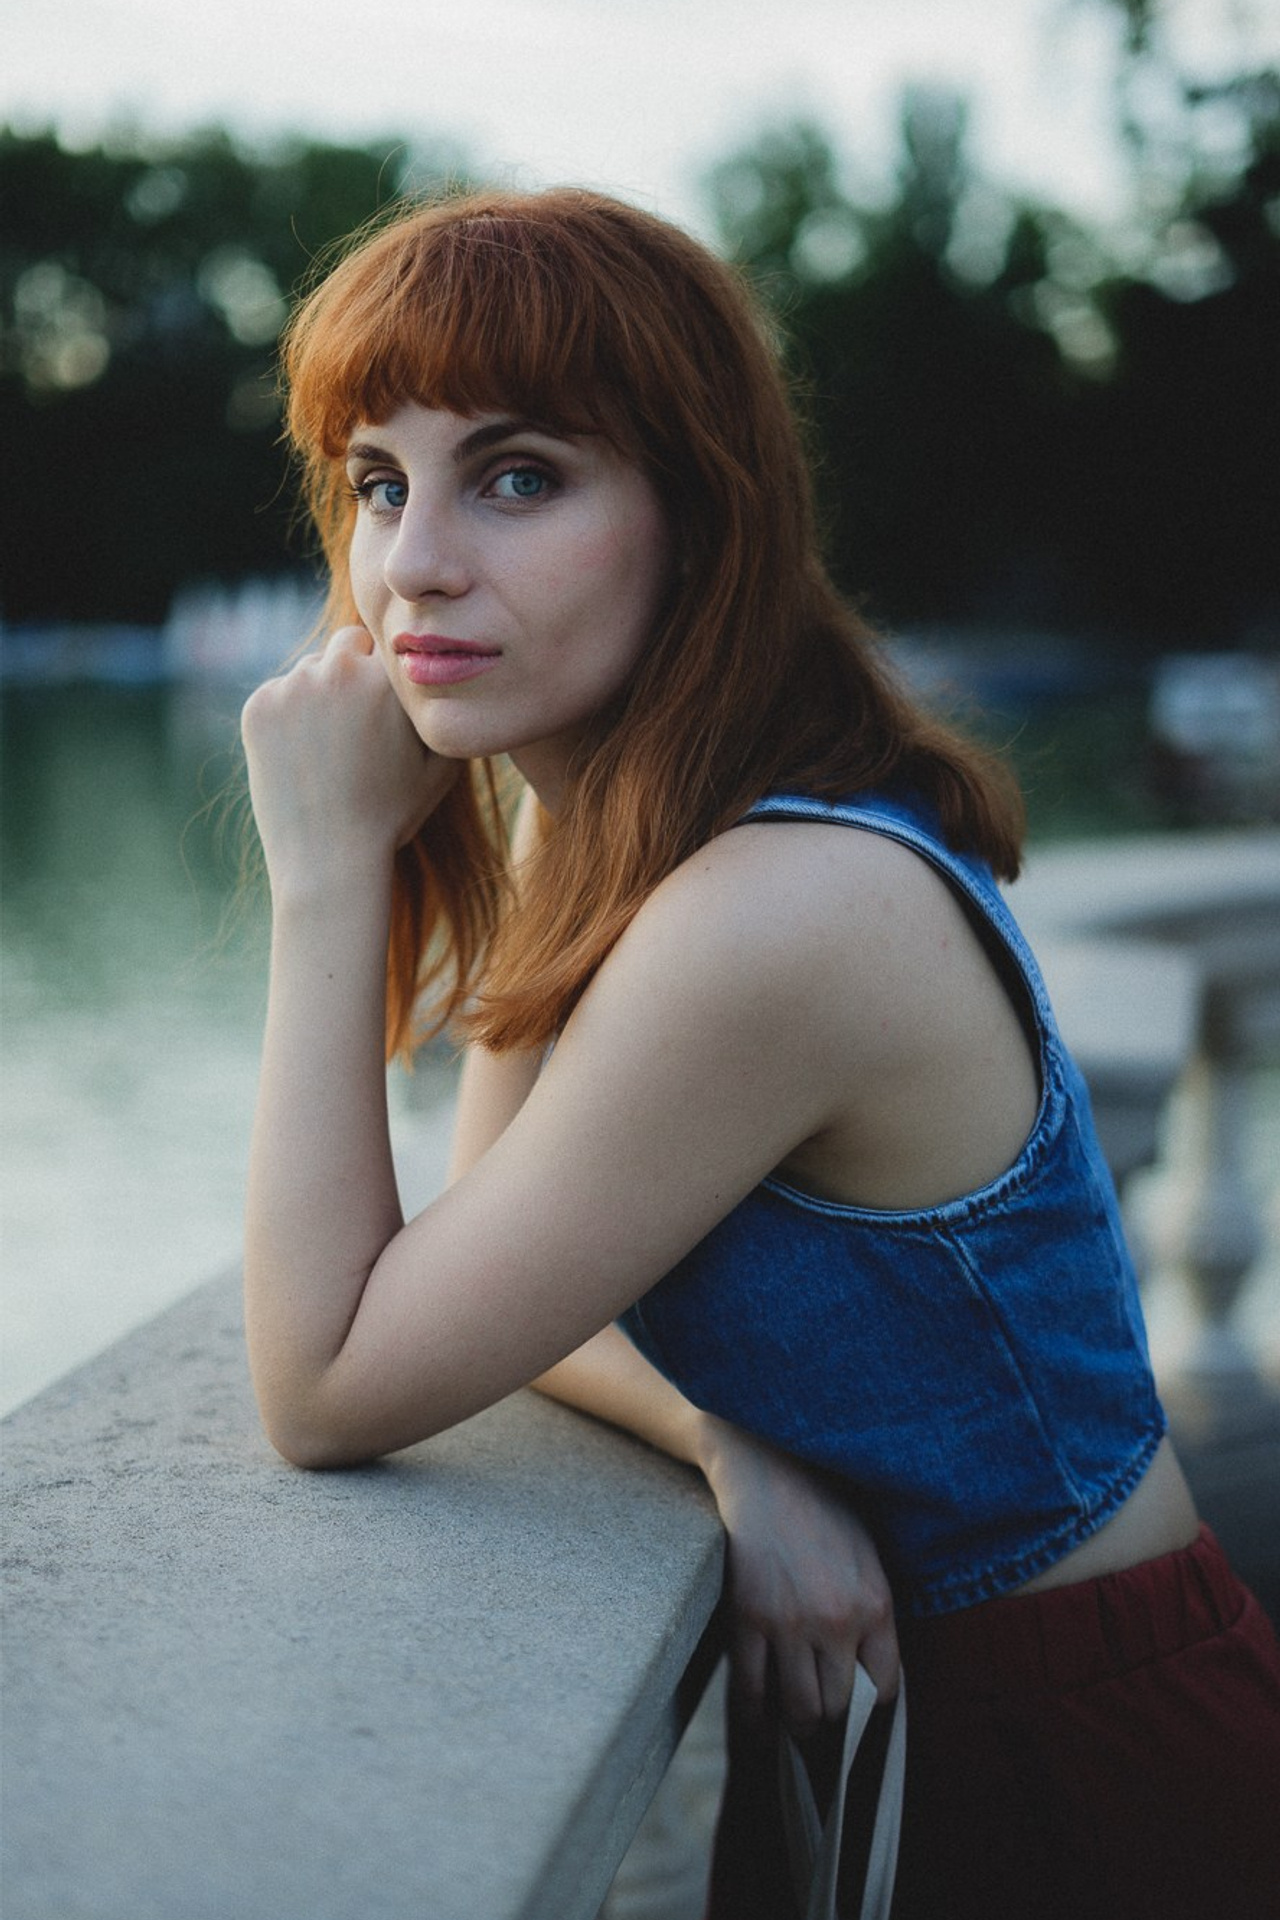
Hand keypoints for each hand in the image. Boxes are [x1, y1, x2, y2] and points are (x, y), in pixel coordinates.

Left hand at [242, 627, 456, 884]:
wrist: (329, 857)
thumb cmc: (393, 814)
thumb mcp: (441, 767)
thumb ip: (442, 714)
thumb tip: (448, 681)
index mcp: (387, 679)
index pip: (390, 647)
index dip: (390, 676)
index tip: (386, 705)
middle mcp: (338, 670)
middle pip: (348, 644)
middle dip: (354, 670)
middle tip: (356, 719)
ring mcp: (292, 686)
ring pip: (311, 669)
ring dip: (320, 692)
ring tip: (330, 747)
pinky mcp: (259, 706)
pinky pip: (278, 694)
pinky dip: (287, 716)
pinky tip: (302, 757)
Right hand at [699, 1418, 898, 1734]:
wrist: (769, 1469)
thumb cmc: (824, 1508)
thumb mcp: (869, 1557)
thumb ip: (872, 1614)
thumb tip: (867, 1678)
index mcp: (875, 1605)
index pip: (882, 1689)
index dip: (869, 1713)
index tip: (858, 1719)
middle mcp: (836, 1620)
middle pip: (839, 1707)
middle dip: (833, 1728)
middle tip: (825, 1737)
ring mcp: (788, 1622)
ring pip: (799, 1709)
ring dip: (799, 1730)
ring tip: (796, 1733)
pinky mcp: (746, 1617)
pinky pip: (750, 1688)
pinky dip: (755, 1720)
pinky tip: (760, 1730)